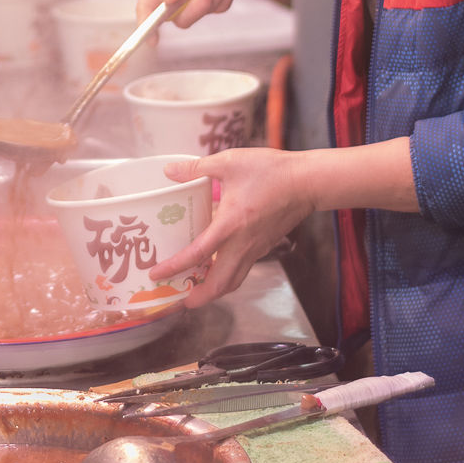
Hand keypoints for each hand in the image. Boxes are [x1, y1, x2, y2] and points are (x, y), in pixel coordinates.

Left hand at [147, 150, 318, 307]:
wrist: (308, 182)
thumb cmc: (271, 171)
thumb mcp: (230, 162)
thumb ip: (197, 168)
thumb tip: (169, 171)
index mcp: (230, 224)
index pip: (197, 254)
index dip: (174, 267)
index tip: (156, 275)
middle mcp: (243, 243)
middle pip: (219, 283)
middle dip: (198, 297)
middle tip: (179, 300)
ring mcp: (256, 248)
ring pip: (234, 280)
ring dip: (214, 291)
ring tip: (196, 292)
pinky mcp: (264, 246)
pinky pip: (243, 269)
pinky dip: (228, 277)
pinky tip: (218, 268)